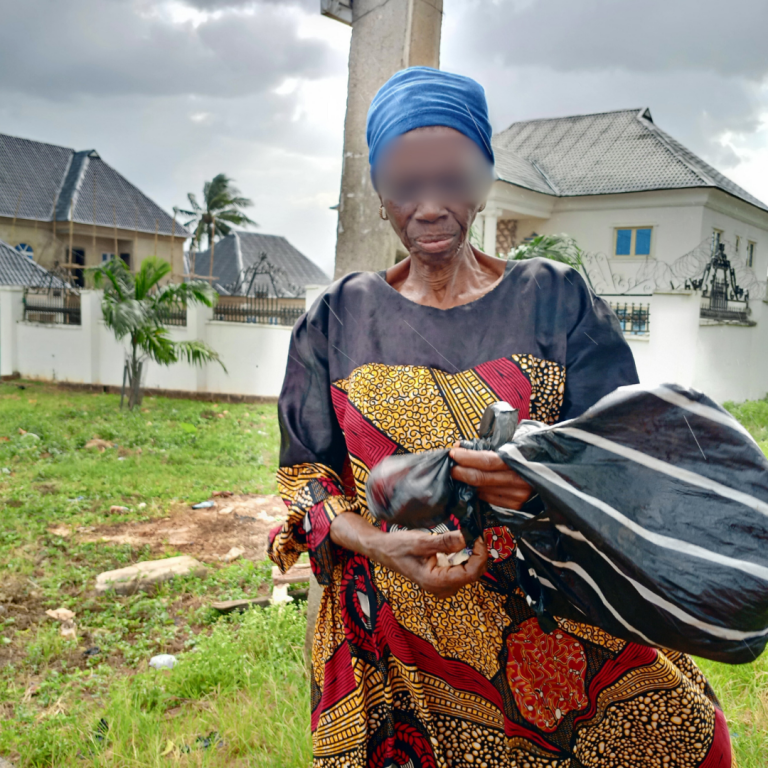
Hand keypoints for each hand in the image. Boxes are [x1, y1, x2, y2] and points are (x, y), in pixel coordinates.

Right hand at [330, 513, 486, 598]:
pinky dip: (465, 555)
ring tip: (470, 536)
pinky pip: (461, 568)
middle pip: (472, 574)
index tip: (479, 537)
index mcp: (436, 582)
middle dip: (478, 554)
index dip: (480, 555)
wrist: (384, 550)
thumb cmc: (398, 547)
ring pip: (469, 571)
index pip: (471, 573)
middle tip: (476, 533)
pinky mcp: (443, 578)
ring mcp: (443, 584)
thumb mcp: (421, 541)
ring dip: (472, 554)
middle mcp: (442, 588)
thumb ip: (444, 542)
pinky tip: (460, 544)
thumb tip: (466, 539)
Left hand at [450, 446, 531, 508]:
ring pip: (482, 490)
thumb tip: (465, 445)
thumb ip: (495, 444)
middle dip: (461, 472)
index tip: (453, 452)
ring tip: (458, 473)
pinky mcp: (516, 506)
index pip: (487, 461)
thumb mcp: (520, 441)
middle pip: (481, 478)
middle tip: (450, 466)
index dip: (467, 457)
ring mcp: (518, 496)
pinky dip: (477, 491)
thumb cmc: (536, 454)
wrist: (559, 476)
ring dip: (467, 483)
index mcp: (521, 461)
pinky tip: (472, 485)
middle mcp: (519, 480)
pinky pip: (489, 499)